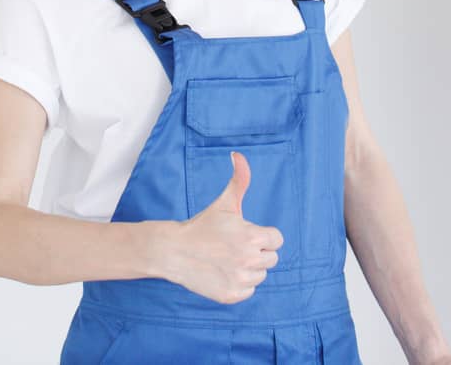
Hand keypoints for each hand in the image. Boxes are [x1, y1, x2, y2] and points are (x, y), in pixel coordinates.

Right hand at [161, 152, 281, 303]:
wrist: (174, 251)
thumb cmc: (202, 225)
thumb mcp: (224, 203)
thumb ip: (239, 179)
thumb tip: (239, 155)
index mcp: (253, 237)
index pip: (277, 240)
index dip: (262, 236)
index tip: (244, 234)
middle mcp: (249, 260)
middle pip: (271, 259)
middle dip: (256, 252)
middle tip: (234, 247)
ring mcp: (241, 280)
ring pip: (260, 276)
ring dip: (248, 269)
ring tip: (227, 260)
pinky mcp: (232, 296)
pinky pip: (249, 291)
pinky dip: (239, 284)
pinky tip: (223, 273)